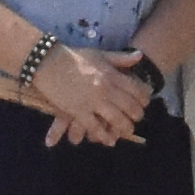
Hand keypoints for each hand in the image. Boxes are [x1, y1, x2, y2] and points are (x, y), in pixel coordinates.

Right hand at [25, 45, 143, 147]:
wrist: (49, 62)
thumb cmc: (74, 57)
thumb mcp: (99, 54)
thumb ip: (120, 58)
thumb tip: (139, 56)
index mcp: (111, 75)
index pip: (135, 90)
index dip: (143, 99)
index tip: (145, 103)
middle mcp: (106, 89)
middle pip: (129, 107)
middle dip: (137, 115)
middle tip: (137, 119)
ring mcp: (93, 101)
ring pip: (116, 119)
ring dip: (124, 128)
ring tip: (127, 131)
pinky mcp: (78, 111)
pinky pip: (94, 127)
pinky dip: (103, 135)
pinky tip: (108, 139)